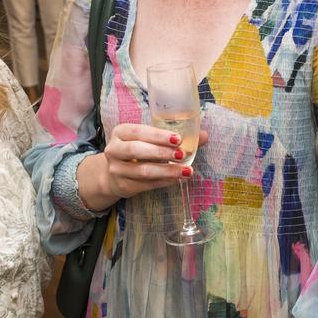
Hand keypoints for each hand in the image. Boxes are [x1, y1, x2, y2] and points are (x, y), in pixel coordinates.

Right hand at [78, 124, 208, 209]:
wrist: (113, 174)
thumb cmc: (137, 151)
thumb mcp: (148, 140)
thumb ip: (173, 138)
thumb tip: (204, 135)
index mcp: (120, 132)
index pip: (138, 131)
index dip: (158, 135)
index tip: (178, 139)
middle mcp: (114, 150)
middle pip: (137, 150)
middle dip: (162, 152)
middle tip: (182, 155)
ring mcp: (116, 169)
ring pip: (143, 171)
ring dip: (167, 171)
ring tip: (186, 171)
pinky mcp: (123, 186)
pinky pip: (146, 185)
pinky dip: (163, 182)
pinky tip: (177, 179)